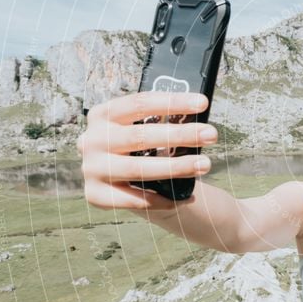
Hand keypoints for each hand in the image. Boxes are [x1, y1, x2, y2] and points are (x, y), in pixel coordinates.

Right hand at [77, 91, 215, 209]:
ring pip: (137, 168)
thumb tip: (199, 115)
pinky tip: (185, 197)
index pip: (139, 103)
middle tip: (211, 134)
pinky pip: (132, 199)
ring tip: (205, 164)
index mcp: (103, 114)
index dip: (172, 101)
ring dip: (176, 167)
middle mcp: (91, 139)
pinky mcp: (94, 195)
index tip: (202, 103)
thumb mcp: (143, 128)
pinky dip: (161, 199)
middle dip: (181, 135)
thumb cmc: (138, 147)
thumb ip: (162, 121)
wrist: (117, 179)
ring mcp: (91, 168)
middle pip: (140, 135)